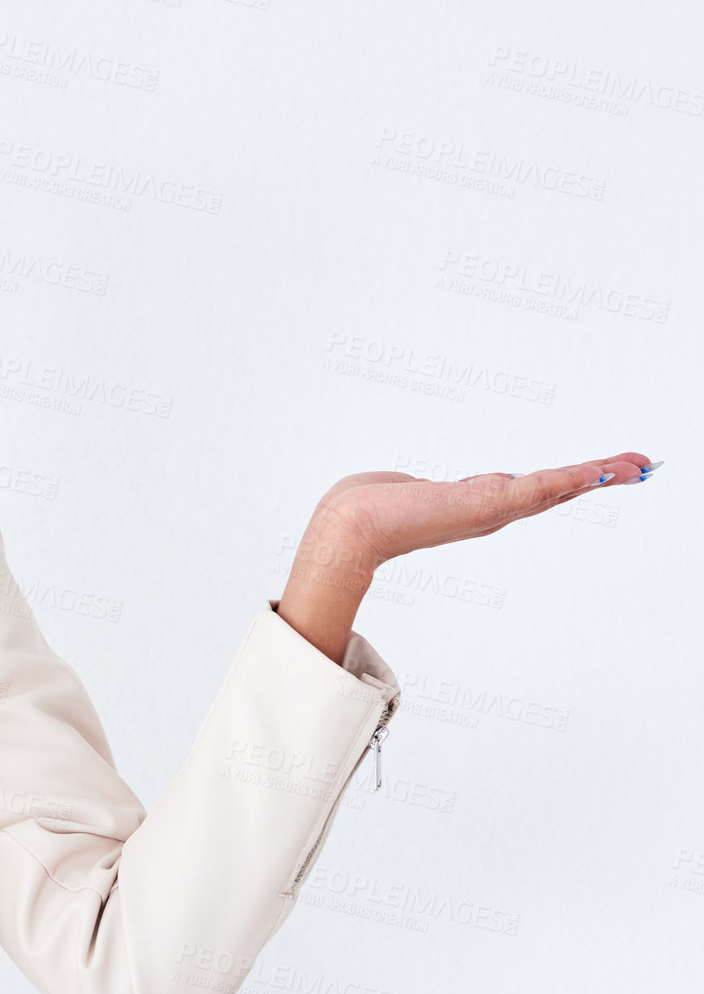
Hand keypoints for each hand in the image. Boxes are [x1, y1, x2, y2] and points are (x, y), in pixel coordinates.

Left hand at [275, 453, 657, 666]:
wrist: (352, 527)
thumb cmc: (366, 509)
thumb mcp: (405, 492)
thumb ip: (418, 492)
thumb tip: (408, 490)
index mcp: (473, 506)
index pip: (529, 491)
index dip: (566, 481)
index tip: (598, 471)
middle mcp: (489, 512)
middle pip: (555, 491)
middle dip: (598, 477)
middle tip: (640, 466)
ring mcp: (491, 511)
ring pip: (556, 489)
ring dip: (598, 476)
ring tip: (637, 466)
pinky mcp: (486, 506)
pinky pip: (539, 488)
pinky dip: (571, 479)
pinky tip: (599, 473)